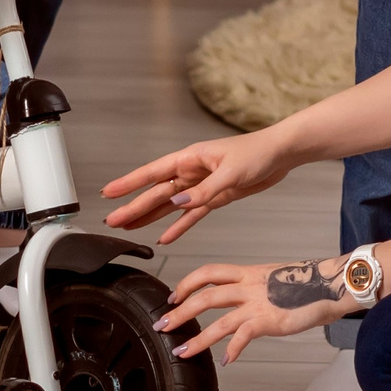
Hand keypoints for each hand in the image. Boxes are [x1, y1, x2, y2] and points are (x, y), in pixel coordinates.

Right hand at [101, 128, 295, 241]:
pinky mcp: (216, 197)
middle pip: (157, 192)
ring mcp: (202, 185)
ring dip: (150, 217)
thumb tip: (176, 203)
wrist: (282, 155)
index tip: (108, 192)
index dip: (129, 183)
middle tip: (113, 221)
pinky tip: (165, 237)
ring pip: (170, 205)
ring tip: (128, 227)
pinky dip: (179, 226)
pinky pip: (192, 215)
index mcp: (191, 158)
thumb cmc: (258, 153)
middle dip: (134, 206)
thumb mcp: (231, 172)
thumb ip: (204, 190)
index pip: (153, 172)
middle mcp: (192, 171)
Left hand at [158, 257, 351, 361]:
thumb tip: (240, 305)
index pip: (209, 272)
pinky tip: (226, 360)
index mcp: (248, 273)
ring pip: (218, 320)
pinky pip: (244, 336)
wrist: (331, 285)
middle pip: (205, 296)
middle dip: (180, 312)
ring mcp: (258, 304)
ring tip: (181, 352)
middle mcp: (249, 286)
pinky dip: (233, 349)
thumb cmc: (306, 285)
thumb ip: (253, 290)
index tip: (173, 296)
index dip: (187, 283)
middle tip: (162, 325)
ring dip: (197, 338)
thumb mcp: (273, 281)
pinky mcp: (270, 321)